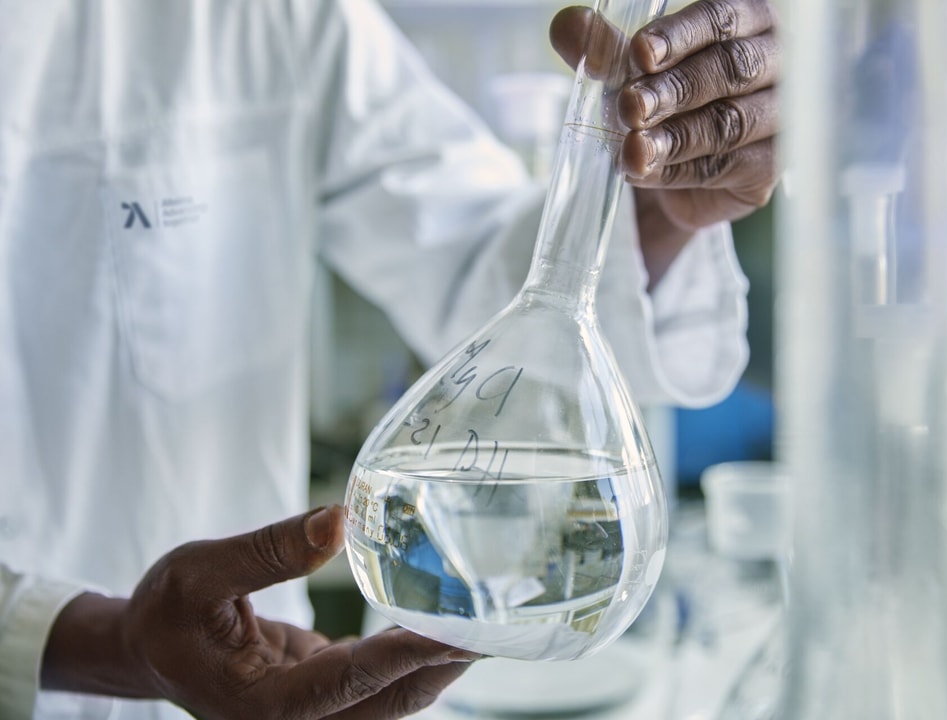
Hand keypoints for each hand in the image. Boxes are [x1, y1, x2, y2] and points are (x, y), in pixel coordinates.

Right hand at [42, 506, 478, 719]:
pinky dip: (417, 654)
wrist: (149, 650)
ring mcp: (318, 713)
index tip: (461, 630)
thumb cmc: (168, 613)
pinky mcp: (328, 695)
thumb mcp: (200, 572)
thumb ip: (271, 550)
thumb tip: (342, 520)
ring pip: (396, 696)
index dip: (408, 653)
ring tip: (492, 619)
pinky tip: (447, 620)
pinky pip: (384, 682)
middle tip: (502, 621)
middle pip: (392, 698)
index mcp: (266, 703)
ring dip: (443, 661)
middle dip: (448, 661)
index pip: (352, 679)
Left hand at [552, 0, 779, 282]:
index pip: (721, 18)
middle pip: (730, 70)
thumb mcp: (628, 70)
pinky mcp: (767, 167)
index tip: (640, 54)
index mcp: (749, 20)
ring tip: (631, 148)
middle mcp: (776, 63)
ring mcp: (778, 117)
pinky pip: (722, 167)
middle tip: (629, 107)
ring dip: (674, 137)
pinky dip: (676, 169)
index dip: (680, 36)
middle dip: (673, 90)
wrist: (670, 175)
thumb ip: (606, 47)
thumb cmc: (660, 102)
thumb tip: (570, 25)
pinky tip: (643, 170)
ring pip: (727, 123)